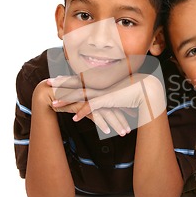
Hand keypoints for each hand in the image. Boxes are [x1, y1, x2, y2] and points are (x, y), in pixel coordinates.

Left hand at [51, 74, 165, 131]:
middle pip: (76, 83)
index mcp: (102, 79)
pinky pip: (92, 107)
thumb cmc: (136, 88)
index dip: (68, 78)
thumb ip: (110, 89)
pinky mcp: (108, 100)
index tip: (57, 78)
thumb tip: (105, 92)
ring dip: (66, 100)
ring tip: (53, 104)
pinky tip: (73, 118)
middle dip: (61, 83)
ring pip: (80, 95)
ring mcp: (103, 91)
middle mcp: (100, 83)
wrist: (148, 89)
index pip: (80, 78)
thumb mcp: (119, 88)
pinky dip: (82, 112)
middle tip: (47, 83)